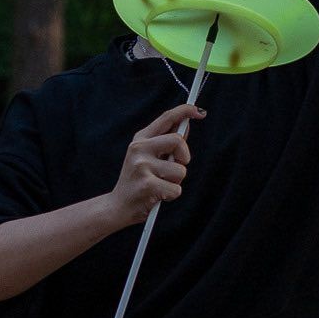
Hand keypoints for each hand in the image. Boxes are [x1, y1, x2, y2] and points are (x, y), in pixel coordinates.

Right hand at [108, 103, 202, 224]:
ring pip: (181, 170)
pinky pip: (176, 189)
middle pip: (178, 141)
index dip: (186, 111)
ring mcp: (142, 166)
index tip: (200, 112)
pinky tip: (158, 196)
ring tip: (161, 185)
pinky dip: (172, 195)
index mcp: (140, 139)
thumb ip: (165, 142)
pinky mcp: (147, 185)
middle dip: (184, 156)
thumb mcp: (147, 156)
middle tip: (175, 167)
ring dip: (176, 181)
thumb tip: (185, 126)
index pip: (167, 118)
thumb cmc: (137, 181)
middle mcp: (139, 149)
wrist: (118, 206)